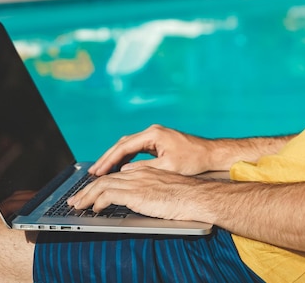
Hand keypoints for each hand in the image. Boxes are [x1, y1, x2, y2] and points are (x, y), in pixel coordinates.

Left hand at [68, 166, 209, 221]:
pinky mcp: (136, 193)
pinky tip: (94, 208)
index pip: (115, 175)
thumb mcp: (164, 190)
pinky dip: (98, 201)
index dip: (100, 184)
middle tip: (75, 200)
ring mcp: (136, 182)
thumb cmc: (187, 197)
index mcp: (144, 171)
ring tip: (77, 205)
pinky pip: (109, 195)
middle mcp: (138, 173)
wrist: (198, 196)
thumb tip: (136, 195)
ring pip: (102, 185)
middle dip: (87, 190)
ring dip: (86, 196)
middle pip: (105, 178)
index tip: (90, 193)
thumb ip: (149, 189)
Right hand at [88, 124, 213, 176]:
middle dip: (107, 158)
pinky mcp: (157, 143)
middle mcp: (151, 132)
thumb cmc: (194, 160)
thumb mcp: (167, 167)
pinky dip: (125, 159)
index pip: (124, 147)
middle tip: (93, 171)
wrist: (211, 154)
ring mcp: (154, 136)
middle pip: (122, 144)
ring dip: (114, 159)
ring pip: (127, 146)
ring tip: (101, 171)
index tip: (98, 171)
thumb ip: (144, 169)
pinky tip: (118, 169)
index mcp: (153, 134)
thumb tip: (123, 173)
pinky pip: (135, 150)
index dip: (109, 160)